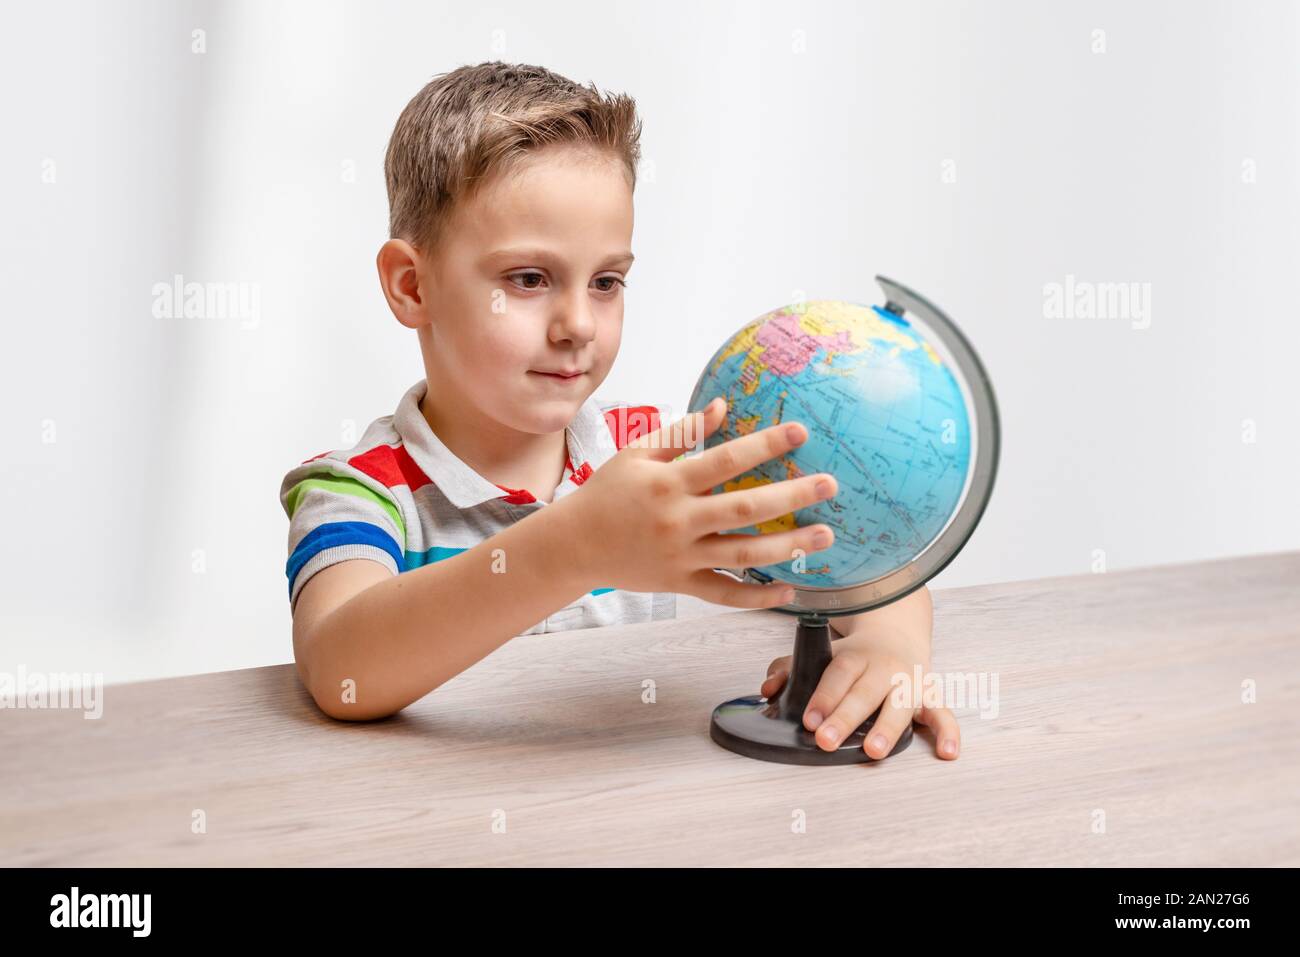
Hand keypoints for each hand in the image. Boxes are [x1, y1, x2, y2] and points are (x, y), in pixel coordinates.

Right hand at [561, 396, 838, 608]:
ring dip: (788, 547)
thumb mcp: (637, 453)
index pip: (725, 460)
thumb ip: (682, 431)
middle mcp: (678, 521)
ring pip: (743, 555)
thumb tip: (724, 405)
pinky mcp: (680, 584)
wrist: (574, 545)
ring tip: (824, 535)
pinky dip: (758, 597)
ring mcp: (681, 557)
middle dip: (791, 496)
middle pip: (744, 509)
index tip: (801, 434)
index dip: (764, 446)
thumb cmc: (607, 493)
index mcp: (668, 483)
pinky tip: (790, 591)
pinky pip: (725, 594)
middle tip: (829, 485)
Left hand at [759, 629, 961, 759]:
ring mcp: (910, 682)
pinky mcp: (931, 697)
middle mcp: (884, 668)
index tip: (809, 719)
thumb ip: (791, 668)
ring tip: (873, 750)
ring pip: (900, 705)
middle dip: (845, 717)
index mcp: (855, 656)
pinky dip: (948, 732)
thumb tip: (768, 689)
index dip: (824, 696)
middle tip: (827, 741)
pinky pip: (943, 714)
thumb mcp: (823, 653)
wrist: (899, 632)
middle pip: (864, 693)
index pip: (838, 674)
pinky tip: (947, 752)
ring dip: (888, 728)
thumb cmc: (855, 653)